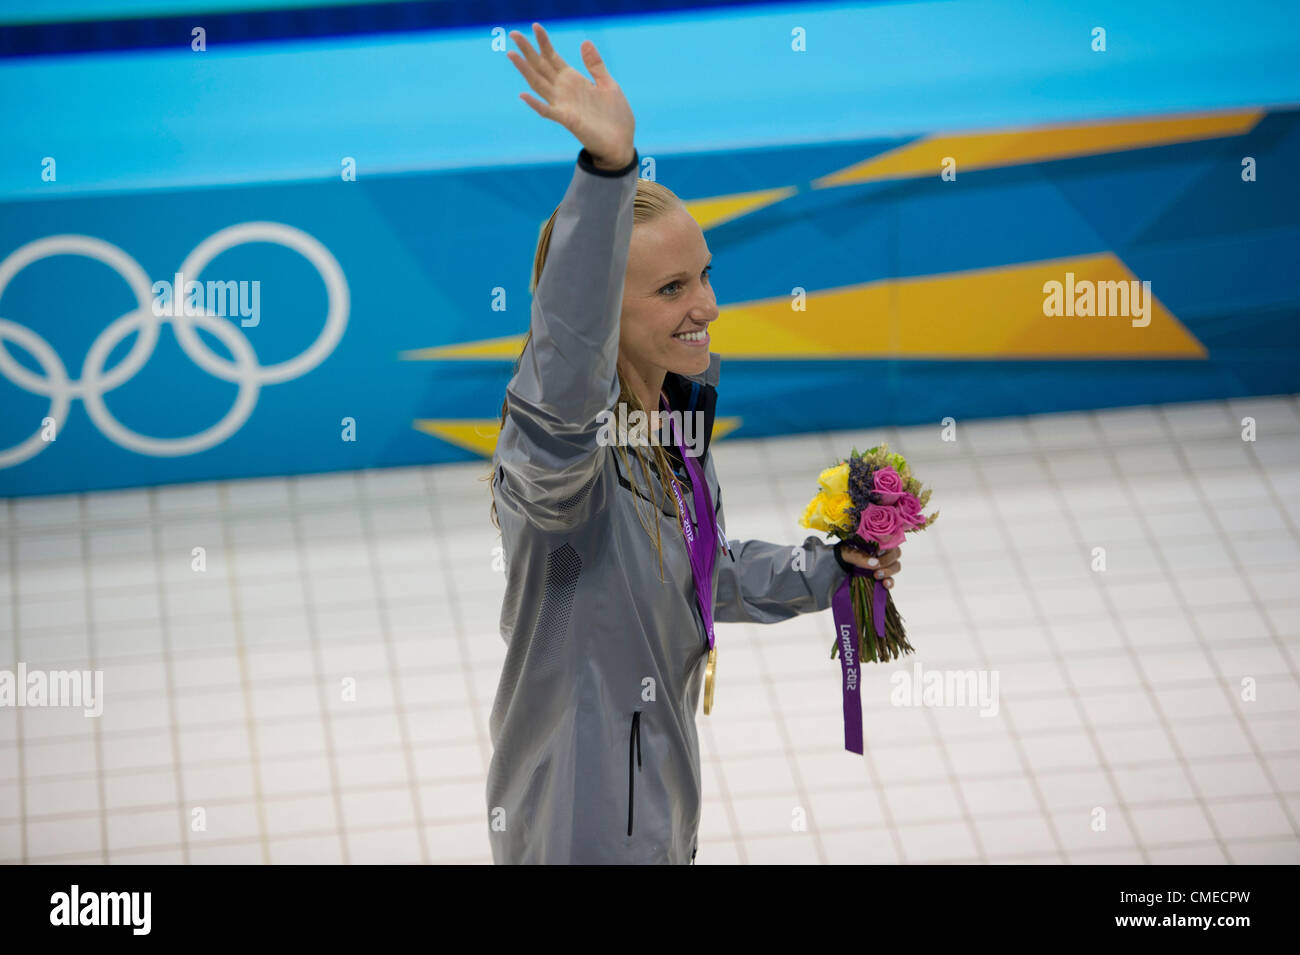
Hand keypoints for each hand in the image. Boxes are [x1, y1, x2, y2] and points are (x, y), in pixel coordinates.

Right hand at [506, 23, 635, 168]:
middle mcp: (564, 91)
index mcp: (574, 80)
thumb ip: (595, 65)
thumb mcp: (608, 84)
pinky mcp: (568, 120)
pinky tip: (523, 94)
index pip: (553, 58)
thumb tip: (585, 42)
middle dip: (528, 51)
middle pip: (541, 67)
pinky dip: (535, 104)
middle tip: (513, 33)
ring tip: (512, 55)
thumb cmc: (615, 116)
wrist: (622, 143)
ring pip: (539, 84)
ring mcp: (564, 105)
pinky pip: (548, 111)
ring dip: (525, 70)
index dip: (544, 42)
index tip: (535, 26)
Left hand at [840, 544, 900, 589]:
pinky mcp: (883, 576)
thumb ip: (860, 556)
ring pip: (896, 566)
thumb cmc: (847, 553)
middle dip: (887, 561)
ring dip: (888, 571)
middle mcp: (885, 551)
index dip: (887, 546)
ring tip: (876, 575)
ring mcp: (885, 564)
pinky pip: (892, 579)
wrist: (841, 565)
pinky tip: (885, 584)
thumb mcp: (848, 553)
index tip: (877, 552)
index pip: (891, 540)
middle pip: (896, 554)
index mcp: (878, 541)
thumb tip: (875, 563)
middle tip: (875, 567)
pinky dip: (890, 582)